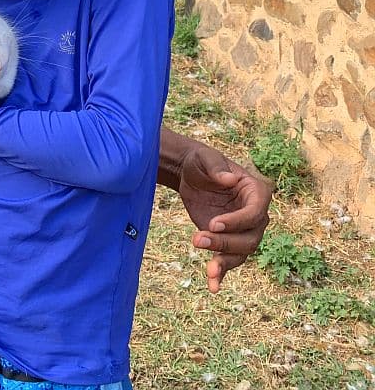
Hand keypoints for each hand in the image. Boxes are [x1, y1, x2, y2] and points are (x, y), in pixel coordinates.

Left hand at [178, 144, 271, 292]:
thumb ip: (216, 167)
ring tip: (207, 271)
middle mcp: (255, 215)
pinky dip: (222, 274)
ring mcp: (243, 231)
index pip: (256, 213)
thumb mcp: (205, 159)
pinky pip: (230, 261)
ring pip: (241, 253)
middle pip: (250, 238)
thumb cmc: (201, 162)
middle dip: (225, 242)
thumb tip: (229, 179)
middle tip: (197, 239)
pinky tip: (213, 287)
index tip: (213, 224)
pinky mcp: (227, 241)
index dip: (237, 221)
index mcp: (256, 192)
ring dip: (224, 262)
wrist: (190, 175)